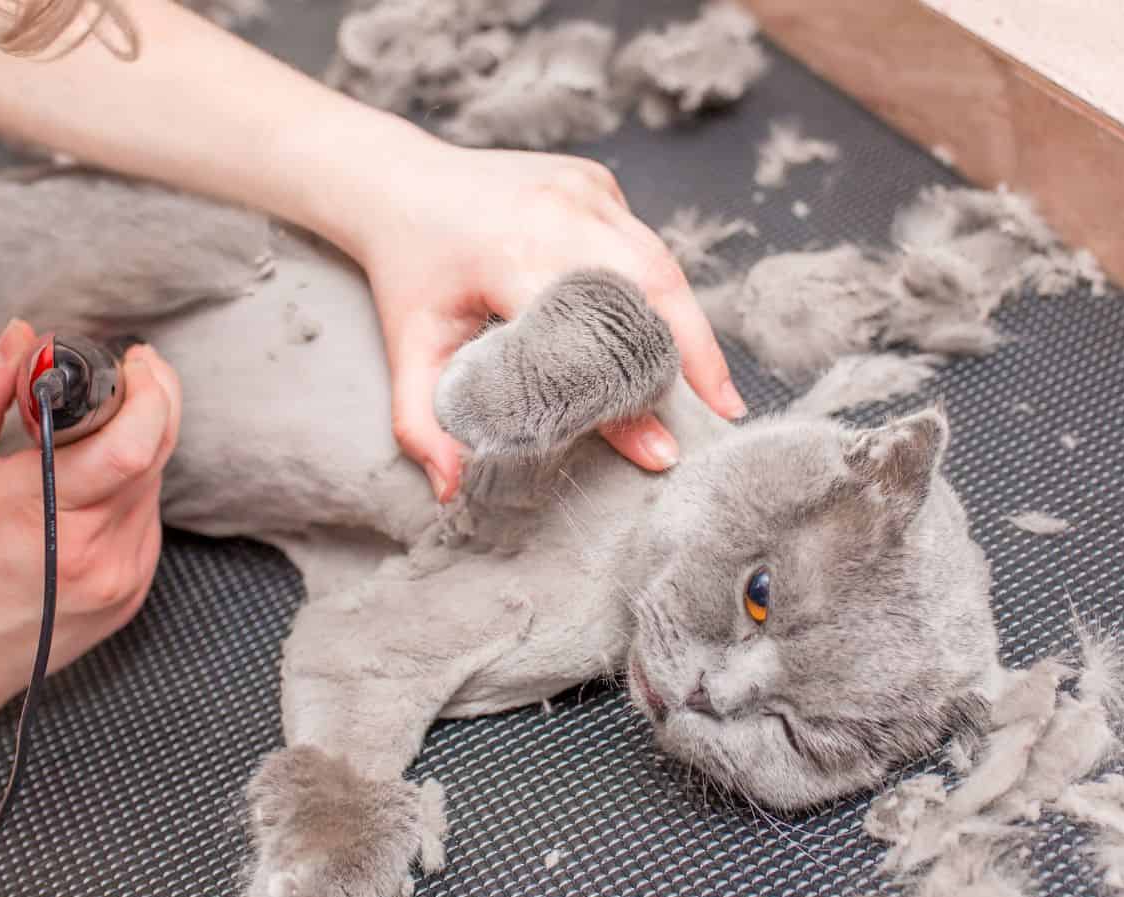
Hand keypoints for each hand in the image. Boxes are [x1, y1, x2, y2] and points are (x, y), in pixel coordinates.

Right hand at [0, 320, 179, 729]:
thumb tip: (23, 334)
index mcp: (45, 515)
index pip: (132, 442)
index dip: (148, 390)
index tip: (134, 359)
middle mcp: (96, 553)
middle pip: (156, 455)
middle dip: (151, 402)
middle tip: (128, 374)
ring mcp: (121, 578)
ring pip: (153, 485)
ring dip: (136, 447)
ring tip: (85, 439)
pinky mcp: (132, 594)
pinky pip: (146, 520)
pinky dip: (128, 490)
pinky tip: (88, 490)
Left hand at [349, 142, 746, 500]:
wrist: (402, 184)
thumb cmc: (410, 275)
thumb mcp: (406, 350)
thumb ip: (421, 425)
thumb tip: (451, 489)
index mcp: (510, 253)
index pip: (587, 337)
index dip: (625, 397)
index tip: (657, 449)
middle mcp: (558, 212)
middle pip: (650, 289)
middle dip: (691, 355)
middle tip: (721, 415)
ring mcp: (585, 189)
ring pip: (658, 264)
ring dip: (688, 325)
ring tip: (714, 387)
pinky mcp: (597, 182)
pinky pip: (641, 244)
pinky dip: (659, 290)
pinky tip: (674, 335)